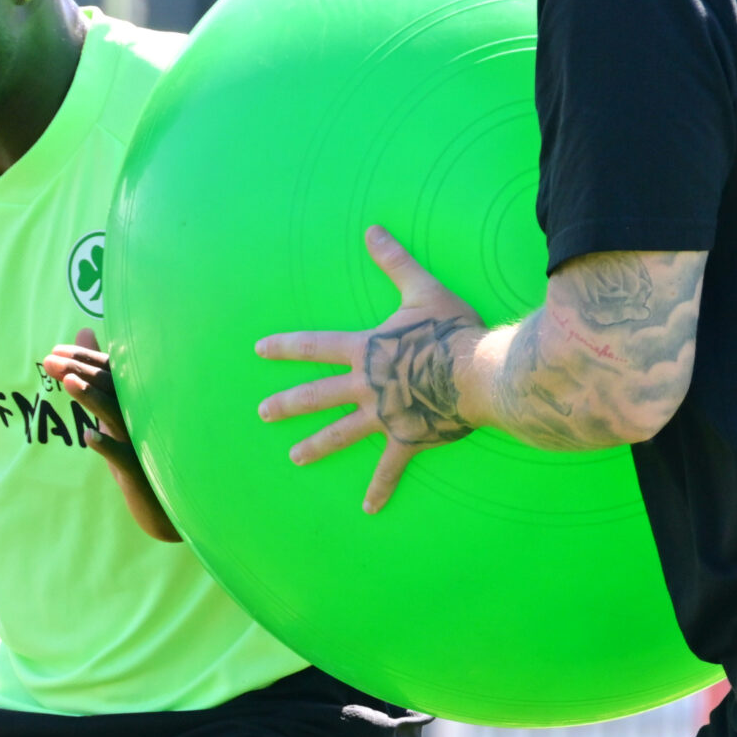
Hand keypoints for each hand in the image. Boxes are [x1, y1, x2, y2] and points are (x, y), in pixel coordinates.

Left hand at [42, 327, 180, 541]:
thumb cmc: (137, 449)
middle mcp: (141, 414)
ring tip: (68, 383)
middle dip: (78, 371)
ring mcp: (141, 441)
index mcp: (135, 399)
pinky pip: (123, 456)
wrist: (164, 500)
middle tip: (49, 361)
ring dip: (93, 399)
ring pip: (117, 415)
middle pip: (110, 386)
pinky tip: (90, 436)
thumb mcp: (113, 410)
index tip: (54, 351)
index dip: (83, 359)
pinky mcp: (139, 469)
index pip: (109, 371)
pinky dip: (107, 445)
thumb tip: (83, 332)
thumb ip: (98, 374)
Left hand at [255, 225, 483, 512]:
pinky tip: (368, 508)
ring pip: (340, 433)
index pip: (315, 346)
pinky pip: (389, 468)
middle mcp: (366, 385)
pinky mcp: (406, 439)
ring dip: (316, 445)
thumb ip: (395, 262)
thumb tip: (372, 228)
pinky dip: (380, 489)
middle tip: (262, 412)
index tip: (259, 350)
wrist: (477, 372)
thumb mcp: (422, 289)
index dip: (286, 346)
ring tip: (294, 457)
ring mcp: (383, 416)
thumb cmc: (452, 329)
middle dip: (287, 403)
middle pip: (317, 394)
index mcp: (366, 350)